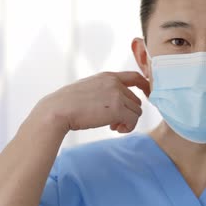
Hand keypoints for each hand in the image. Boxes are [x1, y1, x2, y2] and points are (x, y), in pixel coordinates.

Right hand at [32, 71, 149, 134]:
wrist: (57, 110)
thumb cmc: (68, 103)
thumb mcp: (89, 88)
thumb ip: (105, 91)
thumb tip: (117, 105)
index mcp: (107, 76)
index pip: (135, 76)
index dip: (145, 86)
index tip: (147, 96)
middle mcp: (114, 83)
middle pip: (136, 100)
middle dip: (128, 113)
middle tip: (114, 123)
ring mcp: (116, 95)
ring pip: (137, 111)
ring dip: (127, 122)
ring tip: (113, 127)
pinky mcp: (117, 109)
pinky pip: (133, 120)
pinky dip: (127, 128)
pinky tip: (115, 129)